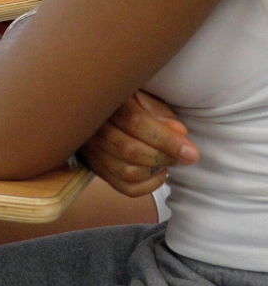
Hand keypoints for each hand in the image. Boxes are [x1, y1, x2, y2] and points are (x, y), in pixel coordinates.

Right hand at [81, 90, 198, 197]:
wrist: (99, 109)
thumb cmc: (129, 103)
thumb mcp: (144, 98)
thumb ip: (161, 113)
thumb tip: (179, 132)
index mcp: (109, 104)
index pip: (135, 123)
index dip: (166, 140)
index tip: (192, 152)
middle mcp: (95, 128)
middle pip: (130, 150)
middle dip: (164, 157)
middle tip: (183, 156)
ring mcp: (93, 151)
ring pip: (128, 172)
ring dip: (155, 171)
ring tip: (167, 160)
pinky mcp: (98, 168)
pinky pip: (126, 187)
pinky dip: (148, 186)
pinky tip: (157, 172)